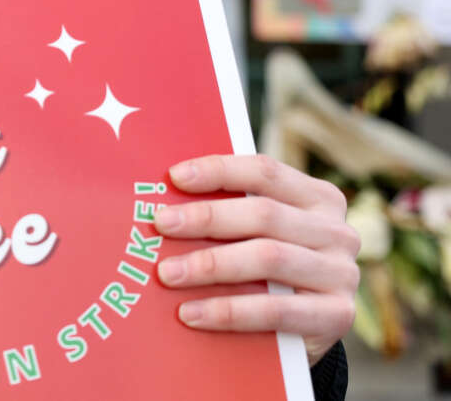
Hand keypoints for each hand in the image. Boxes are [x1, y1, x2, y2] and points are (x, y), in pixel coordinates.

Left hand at [153, 154, 358, 365]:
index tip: (175, 177)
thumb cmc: (264, 268)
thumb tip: (166, 197)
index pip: (265, 172)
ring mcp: (342, 274)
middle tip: (161, 225)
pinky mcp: (337, 316)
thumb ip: (229, 211)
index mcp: (317, 198)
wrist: (302, 332)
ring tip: (168, 273)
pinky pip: (275, 310)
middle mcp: (336, 231)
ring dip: (210, 265)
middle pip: (264, 214)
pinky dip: (228, 311)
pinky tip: (191, 313)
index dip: (219, 171)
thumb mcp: (254, 235)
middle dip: (206, 218)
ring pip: (268, 258)